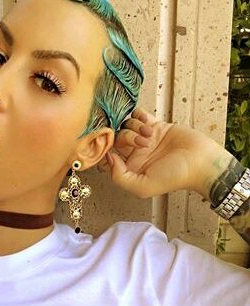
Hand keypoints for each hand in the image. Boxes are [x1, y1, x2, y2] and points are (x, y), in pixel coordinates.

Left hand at [99, 107, 233, 198]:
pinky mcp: (156, 126)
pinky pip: (139, 115)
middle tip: (143, 142)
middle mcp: (135, 154)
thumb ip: (120, 177)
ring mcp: (145, 139)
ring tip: (151, 135)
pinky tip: (149, 124)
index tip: (113, 147)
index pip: (108, 157)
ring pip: (126, 125)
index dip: (107, 150)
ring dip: (135, 127)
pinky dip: (140, 116)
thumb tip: (108, 159)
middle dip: (126, 137)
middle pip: (116, 138)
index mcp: (130, 169)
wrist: (200, 161)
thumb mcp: (143, 187)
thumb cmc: (175, 177)